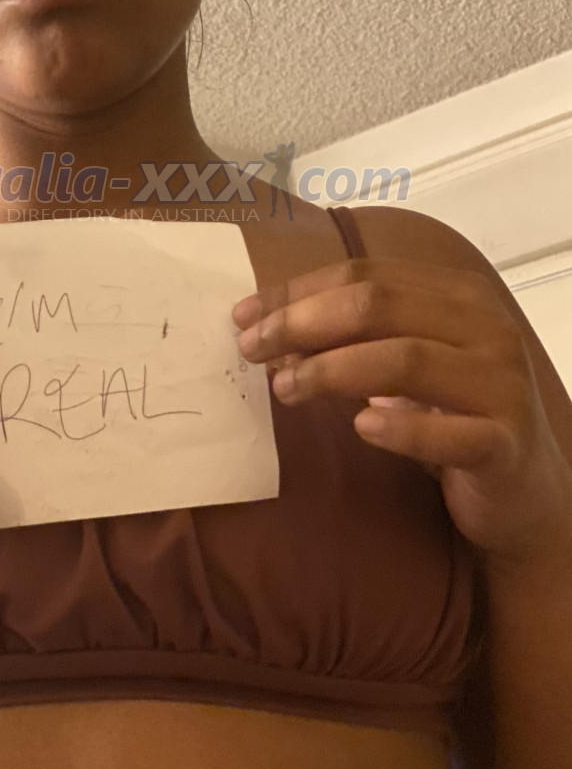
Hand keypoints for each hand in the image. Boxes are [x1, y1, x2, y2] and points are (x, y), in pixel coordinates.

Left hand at [232, 258, 571, 566]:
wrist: (524, 494)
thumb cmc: (450, 418)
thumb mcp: (401, 367)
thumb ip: (351, 340)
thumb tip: (271, 332)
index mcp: (458, 295)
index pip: (364, 274)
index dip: (298, 291)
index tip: (244, 317)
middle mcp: (486, 327)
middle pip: (377, 305)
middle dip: (302, 324)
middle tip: (252, 350)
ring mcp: (501, 384)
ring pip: (405, 359)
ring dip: (332, 372)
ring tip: (286, 389)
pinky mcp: (506, 444)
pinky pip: (447, 433)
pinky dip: (399, 428)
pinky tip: (361, 429)